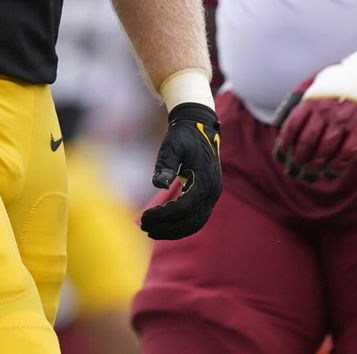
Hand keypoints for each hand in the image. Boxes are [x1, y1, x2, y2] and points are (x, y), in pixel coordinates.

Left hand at [139, 102, 221, 239]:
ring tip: (152, 231)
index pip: (184, 208)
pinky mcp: (208, 197)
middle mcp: (212, 192)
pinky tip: (164, 226)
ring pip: (195, 224)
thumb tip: (159, 184)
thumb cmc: (184, 135)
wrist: (200, 126)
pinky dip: (181, 226)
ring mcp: (212, 196)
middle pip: (190, 221)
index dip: (164, 216)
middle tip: (144, 227)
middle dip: (166, 228)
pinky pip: (196, 219)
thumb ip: (166, 165)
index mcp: (205, 180)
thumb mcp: (173, 146)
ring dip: (173, 231)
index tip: (144, 217)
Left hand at [271, 74, 356, 181]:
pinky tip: (332, 172)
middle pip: (306, 141)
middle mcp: (326, 110)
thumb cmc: (340, 84)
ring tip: (311, 173)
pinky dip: (338, 166)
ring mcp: (344, 120)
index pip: (292, 126)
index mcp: (312, 100)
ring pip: (325, 149)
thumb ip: (299, 104)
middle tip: (296, 168)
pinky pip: (347, 153)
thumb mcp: (316, 86)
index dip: (284, 144)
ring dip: (316, 165)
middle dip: (298, 158)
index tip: (282, 155)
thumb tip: (278, 122)